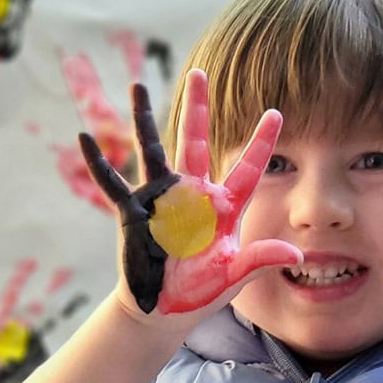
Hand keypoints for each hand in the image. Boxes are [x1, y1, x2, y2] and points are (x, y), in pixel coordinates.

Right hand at [79, 69, 301, 314]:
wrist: (161, 311)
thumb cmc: (199, 293)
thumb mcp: (233, 276)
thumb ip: (260, 260)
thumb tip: (298, 256)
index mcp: (221, 207)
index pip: (247, 168)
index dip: (261, 142)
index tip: (276, 112)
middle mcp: (191, 195)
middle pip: (195, 141)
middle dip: (197, 108)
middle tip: (198, 72)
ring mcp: (160, 200)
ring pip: (152, 150)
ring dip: (143, 119)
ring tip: (137, 85)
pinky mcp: (133, 212)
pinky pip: (113, 183)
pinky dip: (98, 162)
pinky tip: (84, 138)